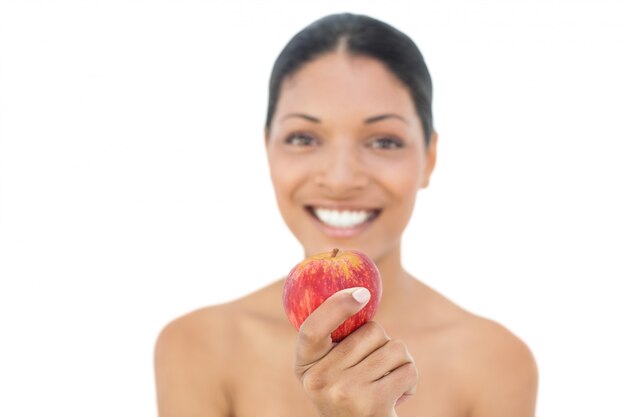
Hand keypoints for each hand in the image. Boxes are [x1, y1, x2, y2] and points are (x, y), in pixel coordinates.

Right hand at [294, 287, 417, 416]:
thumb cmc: (349, 395)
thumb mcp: (329, 370)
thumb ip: (336, 341)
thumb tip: (359, 292)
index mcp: (305, 365)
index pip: (312, 329)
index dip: (336, 306)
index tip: (361, 293)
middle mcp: (319, 380)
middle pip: (371, 332)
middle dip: (383, 343)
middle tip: (375, 367)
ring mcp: (344, 392)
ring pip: (394, 348)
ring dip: (400, 362)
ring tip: (386, 382)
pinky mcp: (372, 405)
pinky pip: (408, 370)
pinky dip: (410, 380)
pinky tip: (396, 396)